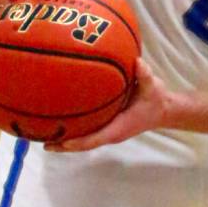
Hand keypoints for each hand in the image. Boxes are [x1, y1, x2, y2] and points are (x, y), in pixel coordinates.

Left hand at [45, 59, 169, 151]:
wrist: (164, 110)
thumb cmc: (156, 100)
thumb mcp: (153, 87)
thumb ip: (145, 75)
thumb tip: (137, 62)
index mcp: (119, 128)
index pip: (96, 139)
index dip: (78, 142)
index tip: (62, 142)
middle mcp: (111, 133)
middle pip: (84, 144)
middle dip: (64, 145)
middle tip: (43, 142)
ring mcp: (109, 131)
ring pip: (84, 140)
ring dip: (65, 141)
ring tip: (44, 136)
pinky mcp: (107, 126)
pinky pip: (88, 133)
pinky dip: (73, 132)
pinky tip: (60, 125)